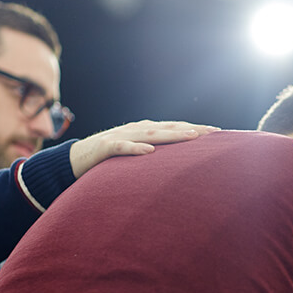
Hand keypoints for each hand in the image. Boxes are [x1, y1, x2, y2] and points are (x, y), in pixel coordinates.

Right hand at [70, 120, 216, 177]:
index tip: (218, 133)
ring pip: (150, 134)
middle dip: (192, 129)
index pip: (174, 128)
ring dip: (171, 135)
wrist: (74, 159)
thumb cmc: (109, 160)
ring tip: (192, 137)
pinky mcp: (105, 148)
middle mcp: (136, 130)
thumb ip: (155, 156)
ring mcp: (120, 136)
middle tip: (215, 133)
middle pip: (168, 128)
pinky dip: (135, 148)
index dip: (195, 129)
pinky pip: (121, 147)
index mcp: (144, 131)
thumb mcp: (135, 155)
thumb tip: (180, 165)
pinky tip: (149, 151)